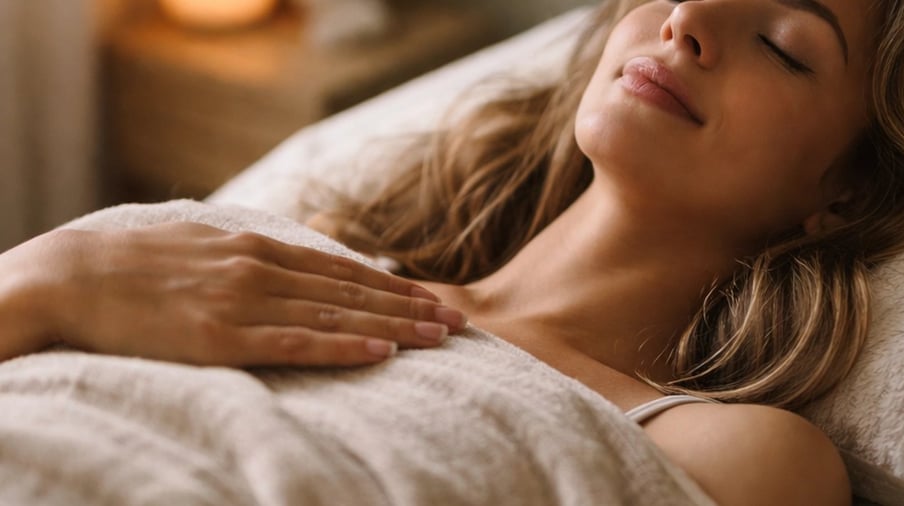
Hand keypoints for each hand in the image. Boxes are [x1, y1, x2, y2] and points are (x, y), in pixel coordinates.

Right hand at [0, 223, 465, 366]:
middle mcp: (261, 269)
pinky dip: (344, 348)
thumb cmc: (139, 264)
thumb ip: (254, 255)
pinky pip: (296, 344)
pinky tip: (381, 354)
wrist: (74, 276)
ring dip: (394, 326)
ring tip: (439, 337)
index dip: (392, 284)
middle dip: (410, 306)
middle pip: (353, 291)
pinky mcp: (221, 337)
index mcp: (258, 247)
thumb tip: (294, 263)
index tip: (432, 296)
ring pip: (337, 316)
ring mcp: (244, 302)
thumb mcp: (206, 244)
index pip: (343, 269)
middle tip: (458, 321)